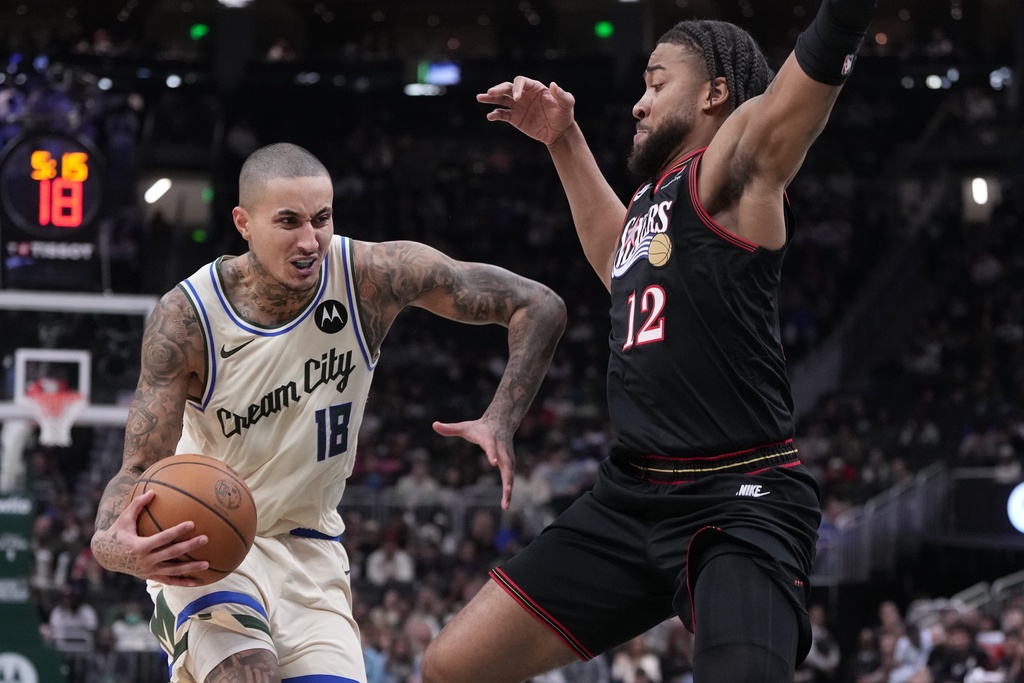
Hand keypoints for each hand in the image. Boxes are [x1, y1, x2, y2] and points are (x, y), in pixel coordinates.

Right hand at [91, 489, 209, 586]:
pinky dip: (183, 582)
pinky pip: (169, 581)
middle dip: (189, 546)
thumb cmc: (117, 533)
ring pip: (173, 570)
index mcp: (139, 546)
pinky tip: (197, 581)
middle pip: (171, 554)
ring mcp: (149, 571)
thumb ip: (137, 505)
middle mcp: (145, 561)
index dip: (177, 531)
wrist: (105, 556)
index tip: (191, 524)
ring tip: (207, 564)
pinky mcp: (150, 577)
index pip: (162, 538)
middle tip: (205, 539)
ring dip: (190, 568)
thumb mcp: (124, 519)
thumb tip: (152, 491)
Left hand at [433, 418, 514, 509]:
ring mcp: (507, 457)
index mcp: (490, 440)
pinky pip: (510, 478)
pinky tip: (505, 503)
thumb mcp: (465, 427)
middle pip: (506, 465)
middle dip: (507, 478)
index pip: (491, 447)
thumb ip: (450, 428)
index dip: (492, 455)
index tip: (493, 464)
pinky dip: (509, 491)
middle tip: (507, 492)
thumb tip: (434, 425)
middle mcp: (501, 450)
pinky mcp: (509, 463)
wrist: (501, 422)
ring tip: (505, 506)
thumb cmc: (480, 427)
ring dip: (509, 490)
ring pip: (510, 474)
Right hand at [476, 76, 575, 145]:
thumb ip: (561, 94)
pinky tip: (490, 116)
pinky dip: (495, 115)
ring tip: (480, 97)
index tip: (517, 98)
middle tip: (489, 93)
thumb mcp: (567, 103)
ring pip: (501, 99)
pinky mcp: (515, 118)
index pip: (520, 82)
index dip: (517, 88)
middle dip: (498, 89)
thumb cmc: (564, 115)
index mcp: (534, 88)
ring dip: (490, 98)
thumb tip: (553, 85)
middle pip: (507, 88)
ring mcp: (518, 106)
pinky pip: (502, 115)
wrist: (559, 132)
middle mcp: (523, 95)